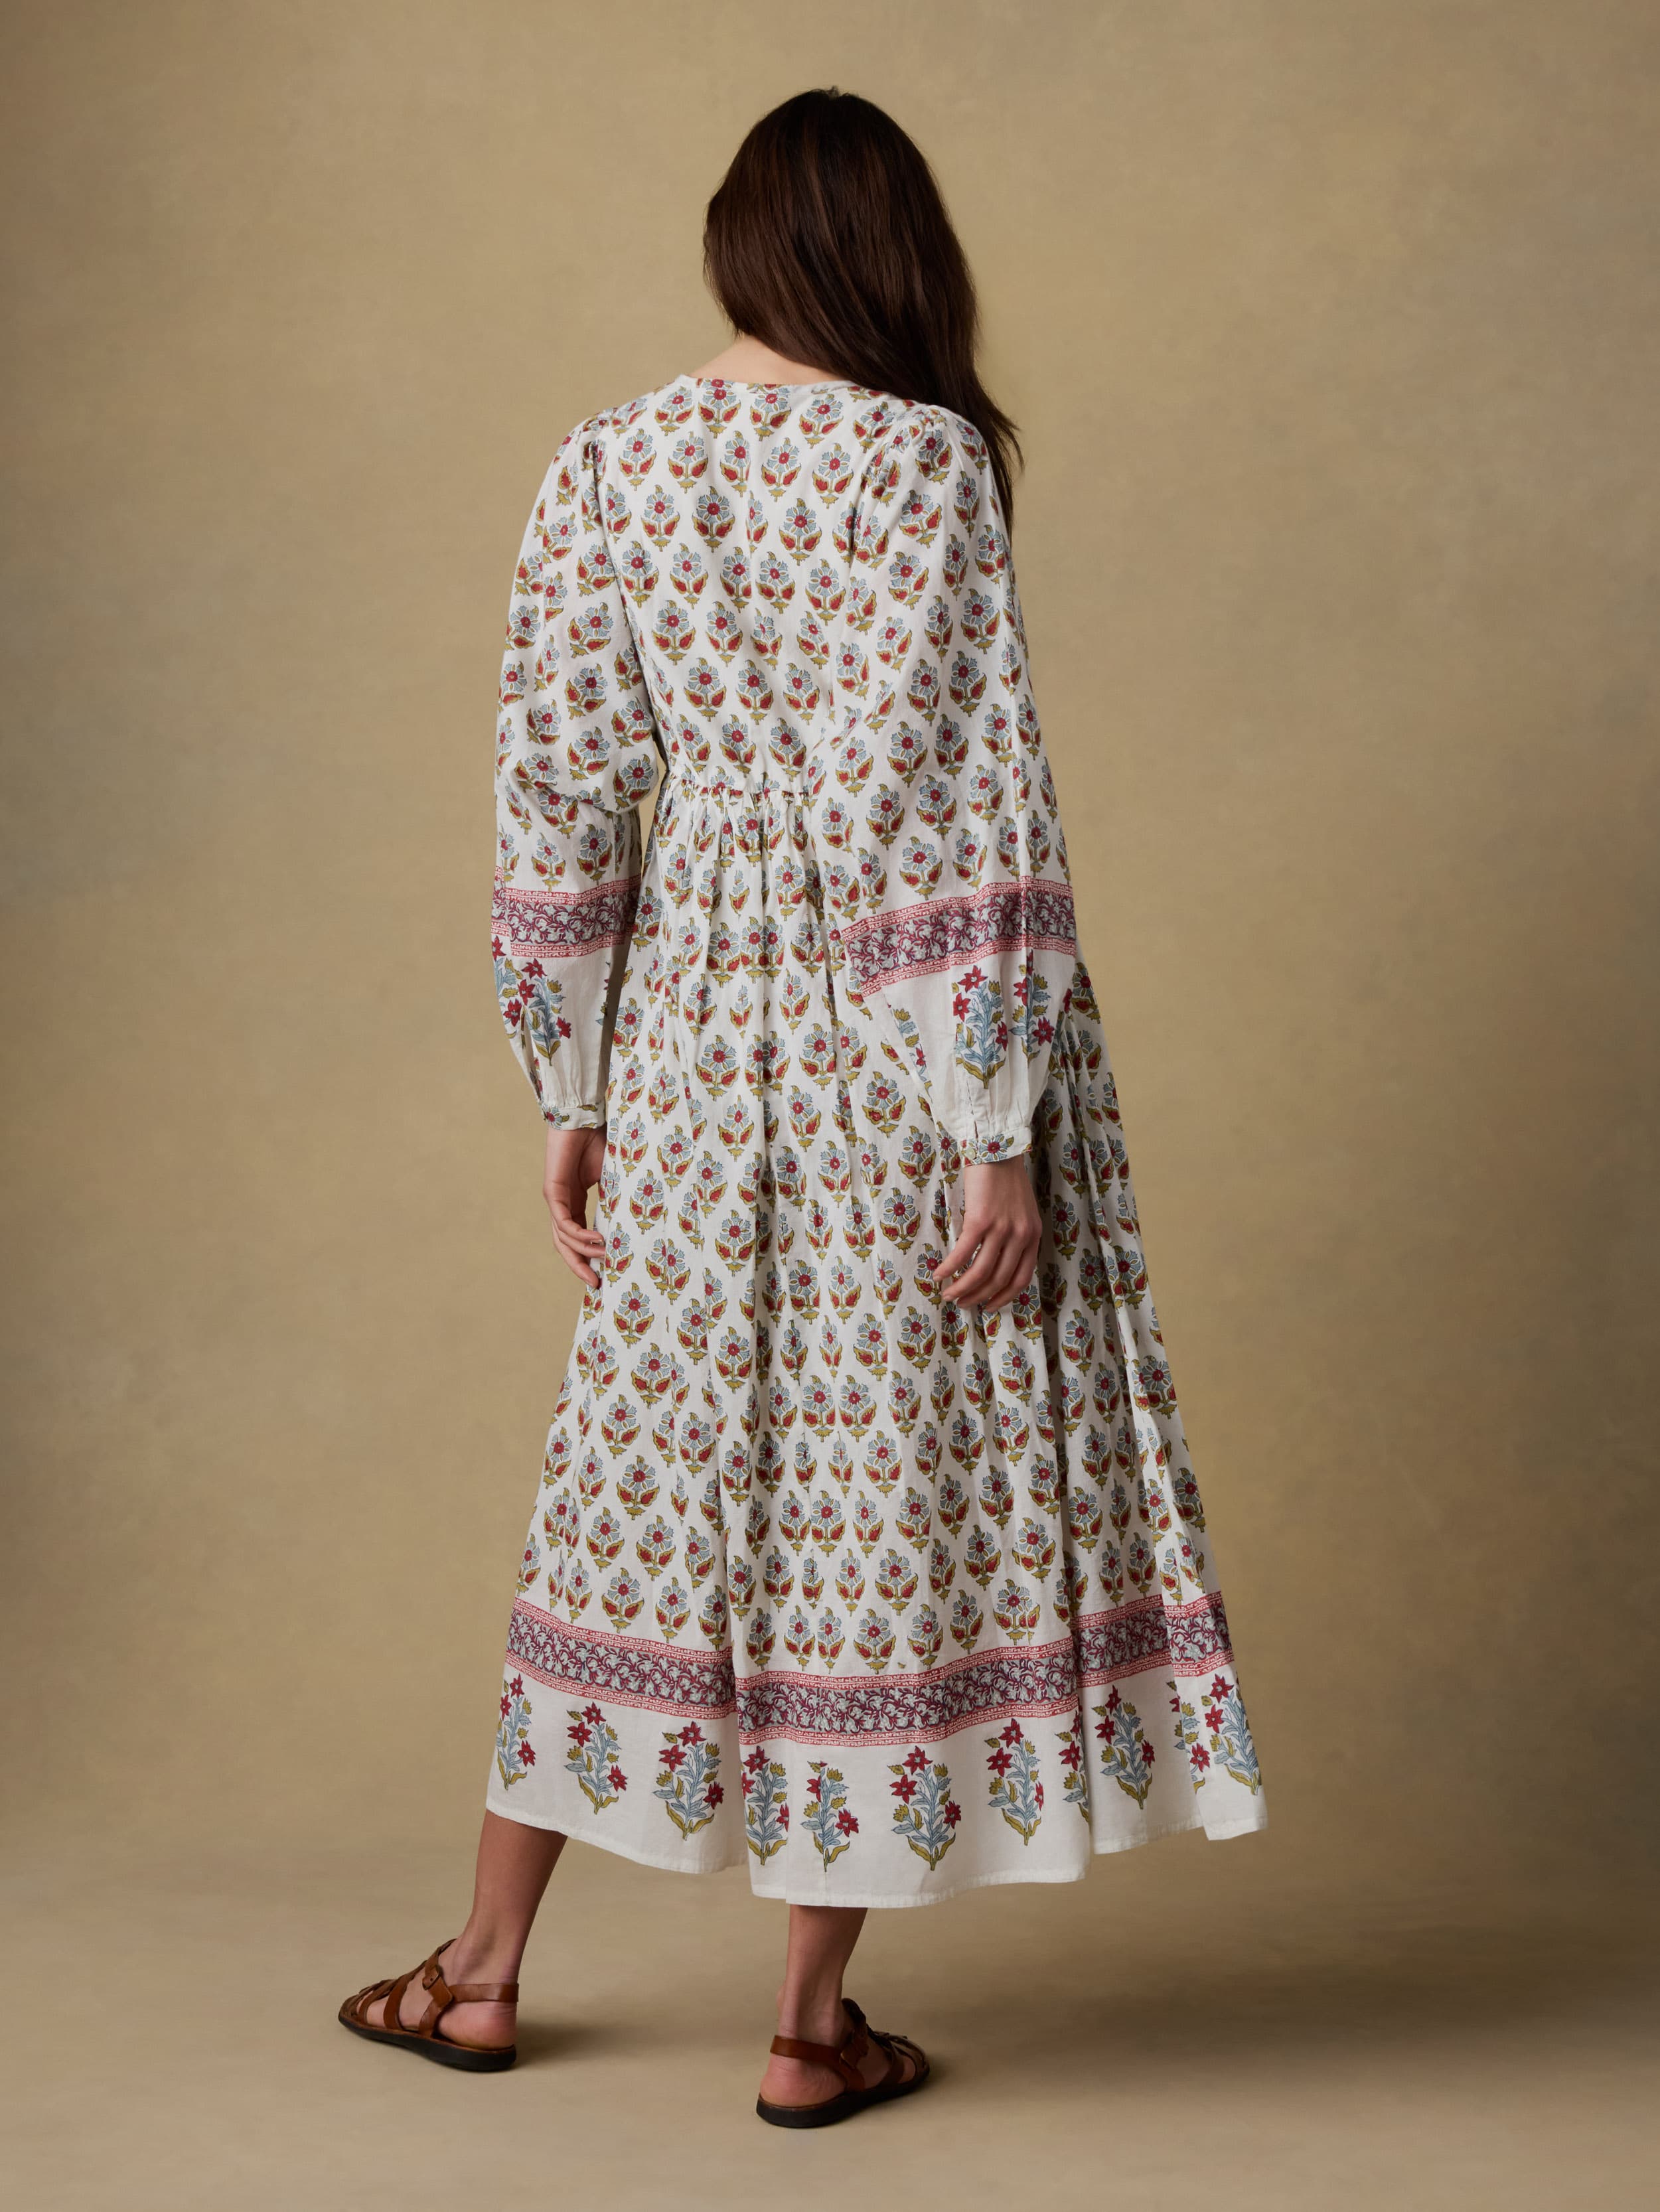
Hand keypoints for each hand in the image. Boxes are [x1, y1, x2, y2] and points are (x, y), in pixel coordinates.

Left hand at [543, 1124, 607, 1287]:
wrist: (585, 1116)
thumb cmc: (600, 1140)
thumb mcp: (614, 1177)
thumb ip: (618, 1199)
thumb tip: (638, 1221)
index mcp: (575, 1200)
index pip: (577, 1236)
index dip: (588, 1256)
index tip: (604, 1274)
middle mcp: (562, 1203)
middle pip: (565, 1245)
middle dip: (579, 1266)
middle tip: (596, 1284)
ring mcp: (555, 1198)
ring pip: (563, 1237)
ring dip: (582, 1252)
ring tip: (603, 1260)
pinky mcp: (552, 1191)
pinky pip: (563, 1222)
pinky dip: (578, 1235)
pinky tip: (596, 1242)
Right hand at [931, 1157, 1041, 1312]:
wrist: (997, 1150)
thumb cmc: (1006, 1178)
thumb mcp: (1023, 1211)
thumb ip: (1016, 1236)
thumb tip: (997, 1261)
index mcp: (1033, 1236)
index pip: (1021, 1278)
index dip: (1004, 1297)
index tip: (989, 1305)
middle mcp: (1020, 1236)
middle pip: (999, 1280)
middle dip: (978, 1297)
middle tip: (962, 1303)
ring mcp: (1001, 1230)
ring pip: (981, 1272)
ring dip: (962, 1288)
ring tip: (948, 1294)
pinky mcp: (980, 1221)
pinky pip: (963, 1253)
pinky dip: (949, 1268)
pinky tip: (939, 1274)